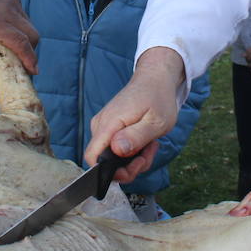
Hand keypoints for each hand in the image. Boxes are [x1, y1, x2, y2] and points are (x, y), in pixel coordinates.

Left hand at [0, 0, 38, 80]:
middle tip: (23, 64)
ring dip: (26, 40)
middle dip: (30, 52)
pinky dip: (20, 28)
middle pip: (31, 35)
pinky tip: (7, 33)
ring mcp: (13, 2)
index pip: (20, 41)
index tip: (33, 71)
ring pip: (30, 26)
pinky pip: (23, 17)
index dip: (29, 58)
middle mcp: (8, 10)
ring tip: (13, 49)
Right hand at [84, 47, 183, 182]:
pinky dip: (132, 152)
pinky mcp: (109, 129)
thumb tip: (116, 150)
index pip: (93, 157)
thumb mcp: (155, 121)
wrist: (155, 79)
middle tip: (149, 153)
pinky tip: (145, 141)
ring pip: (113, 158)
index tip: (135, 166)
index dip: (110, 172)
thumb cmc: (157, 98)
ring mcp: (104, 127)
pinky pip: (116, 150)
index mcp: (109, 123)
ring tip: (150, 144)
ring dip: (134, 159)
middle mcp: (101, 126)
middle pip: (104, 162)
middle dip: (130, 166)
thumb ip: (136, 137)